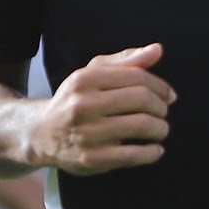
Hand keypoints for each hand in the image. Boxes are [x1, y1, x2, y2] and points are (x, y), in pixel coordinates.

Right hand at [29, 44, 174, 174]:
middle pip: (142, 100)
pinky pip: (134, 154)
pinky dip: (152, 152)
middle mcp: (83, 104)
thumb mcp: (92, 74)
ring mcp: (86, 133)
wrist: (39, 134)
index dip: (160, 86)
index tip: (168, 94)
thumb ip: (125, 61)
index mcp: (84, 79)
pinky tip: (155, 149)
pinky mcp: (91, 158)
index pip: (137, 77)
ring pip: (142, 125)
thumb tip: (157, 50)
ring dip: (161, 128)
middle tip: (163, 112)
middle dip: (162, 107)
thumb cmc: (74, 100)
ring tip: (160, 129)